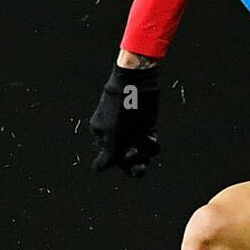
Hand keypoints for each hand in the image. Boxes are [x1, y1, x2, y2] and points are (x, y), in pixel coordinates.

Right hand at [90, 62, 160, 176]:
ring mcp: (132, 131)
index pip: (107, 160)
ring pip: (139, 154)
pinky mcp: (147, 127)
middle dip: (132, 165)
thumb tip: (97, 169)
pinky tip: (152, 139)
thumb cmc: (120, 106)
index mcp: (103, 136)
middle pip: (124, 159)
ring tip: (148, 145)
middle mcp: (118, 135)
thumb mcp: (112, 130)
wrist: (136, 80)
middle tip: (140, 167)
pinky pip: (149, 144)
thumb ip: (107, 152)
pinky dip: (151, 146)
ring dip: (144, 155)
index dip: (116, 162)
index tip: (124, 155)